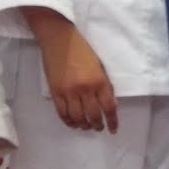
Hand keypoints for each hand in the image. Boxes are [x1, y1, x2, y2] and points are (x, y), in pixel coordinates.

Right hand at [24, 7, 117, 131]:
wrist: (59, 39)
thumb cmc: (82, 50)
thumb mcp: (100, 66)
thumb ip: (105, 86)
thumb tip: (110, 105)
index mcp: (99, 81)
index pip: (108, 108)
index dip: (112, 122)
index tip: (113, 129)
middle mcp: (85, 89)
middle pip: (93, 116)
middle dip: (97, 125)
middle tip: (98, 127)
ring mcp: (69, 92)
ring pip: (77, 118)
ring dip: (83, 126)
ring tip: (86, 126)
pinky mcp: (55, 92)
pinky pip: (62, 113)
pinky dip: (69, 121)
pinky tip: (73, 122)